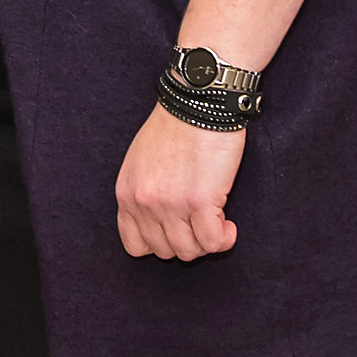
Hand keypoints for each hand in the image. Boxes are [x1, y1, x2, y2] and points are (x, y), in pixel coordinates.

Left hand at [114, 105, 242, 259]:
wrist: (196, 104)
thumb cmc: (173, 128)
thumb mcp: (140, 162)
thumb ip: (142, 192)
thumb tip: (156, 221)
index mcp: (126, 193)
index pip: (134, 244)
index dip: (159, 244)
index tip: (177, 231)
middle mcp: (144, 203)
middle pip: (165, 251)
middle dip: (186, 242)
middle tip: (200, 223)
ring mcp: (170, 204)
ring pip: (189, 251)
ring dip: (207, 242)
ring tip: (216, 222)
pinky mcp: (200, 201)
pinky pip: (213, 242)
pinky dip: (225, 240)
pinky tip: (229, 226)